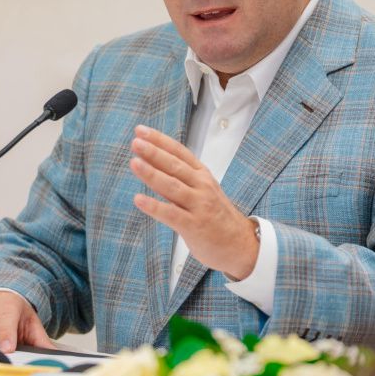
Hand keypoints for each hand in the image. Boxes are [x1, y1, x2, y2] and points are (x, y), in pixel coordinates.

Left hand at [129, 124, 259, 279]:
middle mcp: (202, 187)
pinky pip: (171, 214)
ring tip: (134, 162)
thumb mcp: (203, 191)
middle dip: (154, 152)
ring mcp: (199, 206)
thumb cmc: (217, 217)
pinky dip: (154, 206)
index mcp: (202, 175)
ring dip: (152, 174)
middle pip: (175, 166)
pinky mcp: (194, 226)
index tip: (142, 130)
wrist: (240, 244)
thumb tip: (151, 166)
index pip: (179, 152)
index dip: (160, 140)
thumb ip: (179, 180)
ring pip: (172, 186)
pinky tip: (138, 200)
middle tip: (136, 141)